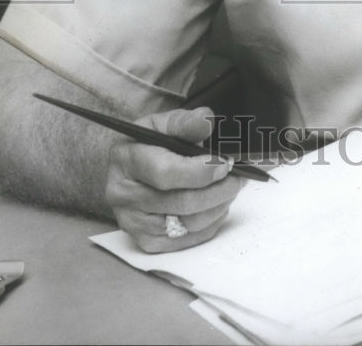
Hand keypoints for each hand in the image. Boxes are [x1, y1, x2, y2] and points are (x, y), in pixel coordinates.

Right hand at [105, 106, 244, 252]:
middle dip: (218, 190)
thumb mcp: (164, 124)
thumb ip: (186, 122)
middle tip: (238, 177)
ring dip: (218, 206)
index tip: (225, 163)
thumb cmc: (150, 144)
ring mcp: (132, 222)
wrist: (129, 170)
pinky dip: (210, 223)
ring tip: (230, 189)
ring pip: (187, 224)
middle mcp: (123, 195)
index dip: (201, 171)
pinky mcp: (145, 241)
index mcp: (126, 160)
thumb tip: (206, 120)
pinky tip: (216, 205)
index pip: (166, 173)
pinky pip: (186, 240)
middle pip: (181, 202)